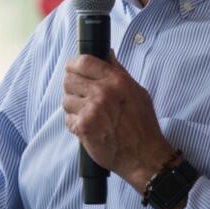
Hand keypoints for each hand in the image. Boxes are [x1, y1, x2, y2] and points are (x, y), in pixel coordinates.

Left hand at [62, 53, 174, 191]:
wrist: (144, 154)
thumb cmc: (143, 124)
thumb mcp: (137, 91)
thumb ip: (119, 71)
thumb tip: (107, 54)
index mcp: (116, 80)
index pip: (84, 61)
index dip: (74, 64)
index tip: (73, 68)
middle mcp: (102, 92)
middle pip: (69, 79)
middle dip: (73, 86)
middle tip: (81, 94)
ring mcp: (91, 110)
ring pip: (66, 99)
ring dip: (74, 106)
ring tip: (89, 113)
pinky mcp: (83, 127)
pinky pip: (67, 119)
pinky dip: (75, 123)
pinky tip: (90, 126)